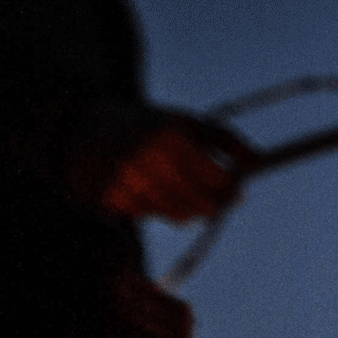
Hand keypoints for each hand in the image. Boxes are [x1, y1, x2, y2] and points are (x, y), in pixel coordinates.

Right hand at [74, 106, 252, 222]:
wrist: (77, 129)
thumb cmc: (143, 125)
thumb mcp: (183, 122)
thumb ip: (224, 140)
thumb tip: (260, 160)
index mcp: (169, 139)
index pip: (217, 181)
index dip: (232, 190)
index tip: (238, 191)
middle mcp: (147, 163)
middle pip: (201, 205)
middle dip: (212, 203)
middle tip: (214, 197)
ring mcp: (126, 184)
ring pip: (177, 215)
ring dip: (183, 205)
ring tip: (171, 183)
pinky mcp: (110, 200)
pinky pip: (148, 215)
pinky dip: (153, 205)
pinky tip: (142, 185)